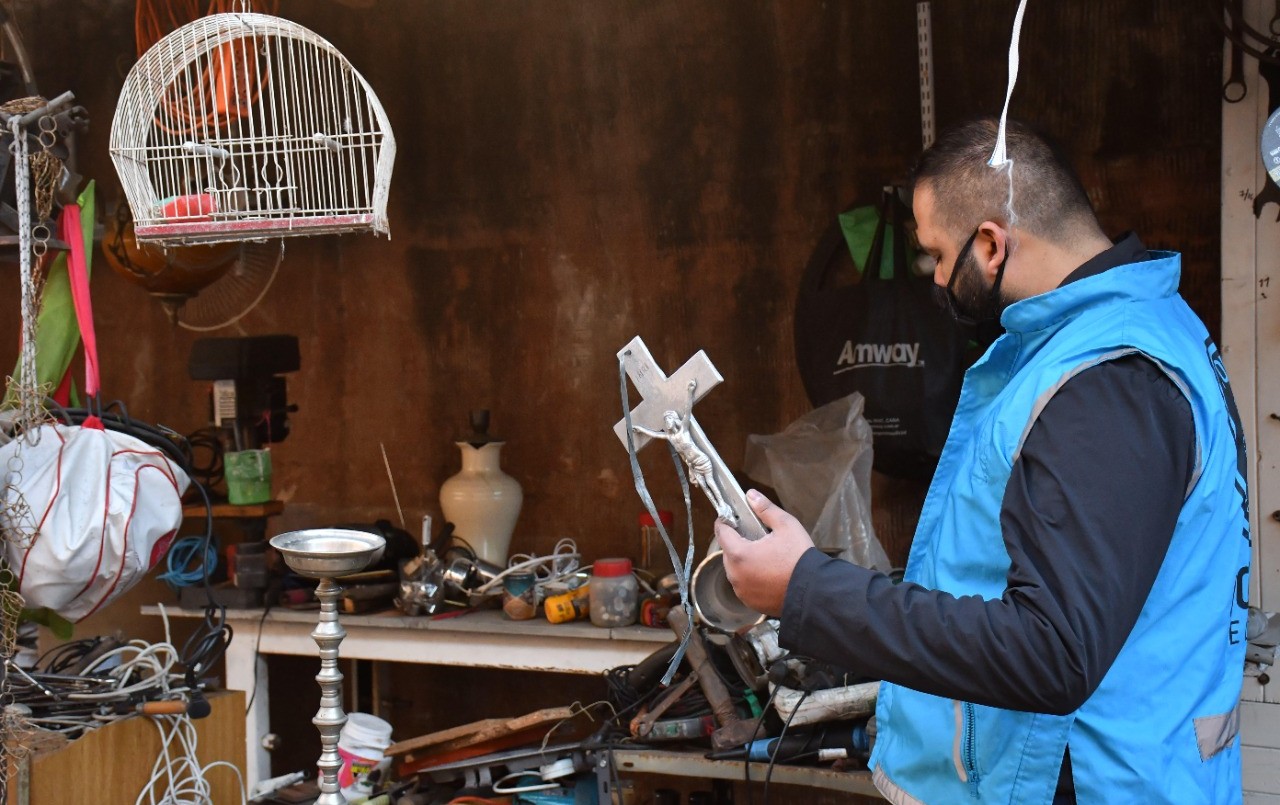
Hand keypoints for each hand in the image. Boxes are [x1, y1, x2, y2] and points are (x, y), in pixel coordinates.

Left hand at [715, 489, 814, 616]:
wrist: (814, 591)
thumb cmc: (799, 558)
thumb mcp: (786, 525)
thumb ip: (765, 509)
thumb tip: (751, 495)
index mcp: (738, 554)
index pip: (722, 532)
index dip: (725, 522)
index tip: (730, 518)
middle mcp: (735, 575)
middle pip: (728, 552)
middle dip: (737, 543)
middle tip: (755, 538)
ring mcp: (742, 591)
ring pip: (736, 570)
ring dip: (744, 562)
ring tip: (764, 557)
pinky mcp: (751, 602)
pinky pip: (745, 585)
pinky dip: (751, 578)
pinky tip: (767, 573)